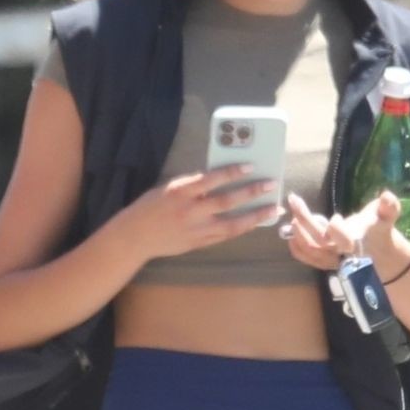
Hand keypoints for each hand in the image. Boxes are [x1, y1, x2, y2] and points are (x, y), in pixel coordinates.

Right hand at [118, 164, 280, 261]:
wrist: (136, 236)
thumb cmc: (151, 207)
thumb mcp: (169, 188)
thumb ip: (194, 185)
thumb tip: (220, 177)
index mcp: (181, 192)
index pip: (211, 179)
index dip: (232, 172)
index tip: (250, 166)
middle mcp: (190, 211)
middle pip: (227, 201)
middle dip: (251, 192)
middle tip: (271, 184)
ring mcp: (196, 230)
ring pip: (232, 223)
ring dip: (255, 216)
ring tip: (272, 209)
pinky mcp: (199, 243)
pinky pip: (225, 235)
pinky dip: (242, 228)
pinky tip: (255, 222)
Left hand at [279, 188, 409, 275]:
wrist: (378, 254)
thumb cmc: (379, 230)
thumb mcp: (387, 216)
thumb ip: (389, 207)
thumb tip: (387, 196)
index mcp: (357, 244)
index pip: (343, 241)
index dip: (336, 230)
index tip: (335, 216)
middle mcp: (342, 255)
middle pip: (320, 242)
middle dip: (306, 221)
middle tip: (295, 201)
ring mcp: (331, 260)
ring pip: (310, 251)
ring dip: (297, 232)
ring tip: (292, 213)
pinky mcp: (323, 262)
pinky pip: (306, 258)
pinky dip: (296, 247)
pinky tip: (289, 231)